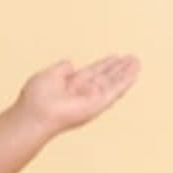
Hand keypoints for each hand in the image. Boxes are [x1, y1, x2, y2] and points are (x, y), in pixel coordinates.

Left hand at [14, 54, 141, 136]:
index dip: (103, 65)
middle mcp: (82, 93)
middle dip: (118, 68)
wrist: (36, 115)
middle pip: (105, 78)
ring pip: (112, 83)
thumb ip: (61, 68)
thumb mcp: (48, 75)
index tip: (114, 57)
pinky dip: (126, 80)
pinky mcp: (98, 104)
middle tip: (131, 58)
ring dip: (125, 72)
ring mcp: (91, 99)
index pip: (91, 73)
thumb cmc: (36, 99)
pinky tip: (135, 72)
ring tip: (137, 61)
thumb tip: (70, 63)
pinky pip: (115, 90)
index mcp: (70, 86)